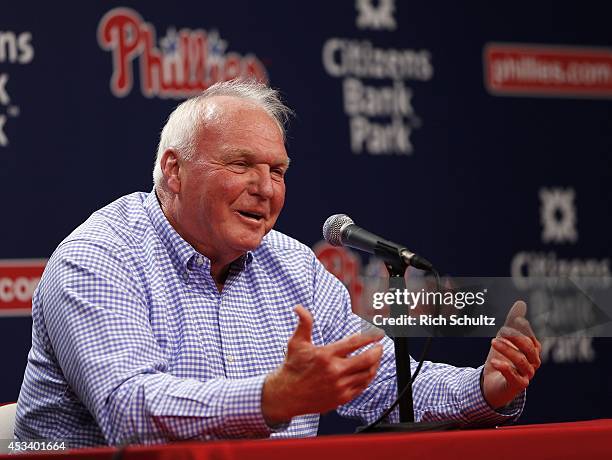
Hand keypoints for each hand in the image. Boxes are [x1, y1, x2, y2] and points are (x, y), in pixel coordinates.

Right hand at [262, 305, 383, 424]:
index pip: (354, 343)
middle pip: (366, 360)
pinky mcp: (341, 398)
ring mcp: (339, 386)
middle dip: (377, 351)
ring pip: (367, 374)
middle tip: (380, 345)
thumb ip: (304, 324)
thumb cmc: (292, 367)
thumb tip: (299, 308)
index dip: (370, 336)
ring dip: (375, 364)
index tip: (378, 333)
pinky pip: (362, 387)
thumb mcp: (296, 343)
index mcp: (326, 355)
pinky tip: (368, 371)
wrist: (286, 395)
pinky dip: (368, 378)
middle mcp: (335, 371)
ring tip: (376, 357)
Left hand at [482, 300, 541, 408]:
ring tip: (494, 342)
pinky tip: (494, 361)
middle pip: (528, 347)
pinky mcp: (517, 385)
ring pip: (521, 360)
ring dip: (507, 349)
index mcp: (533, 350)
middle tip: (501, 330)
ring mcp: (527, 375)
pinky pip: (514, 376)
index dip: (522, 328)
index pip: (530, 336)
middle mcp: (533, 362)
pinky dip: (504, 367)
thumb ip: (513, 322)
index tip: (513, 321)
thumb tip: (521, 303)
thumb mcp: (506, 339)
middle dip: (515, 337)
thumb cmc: (503, 359)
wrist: (494, 383)